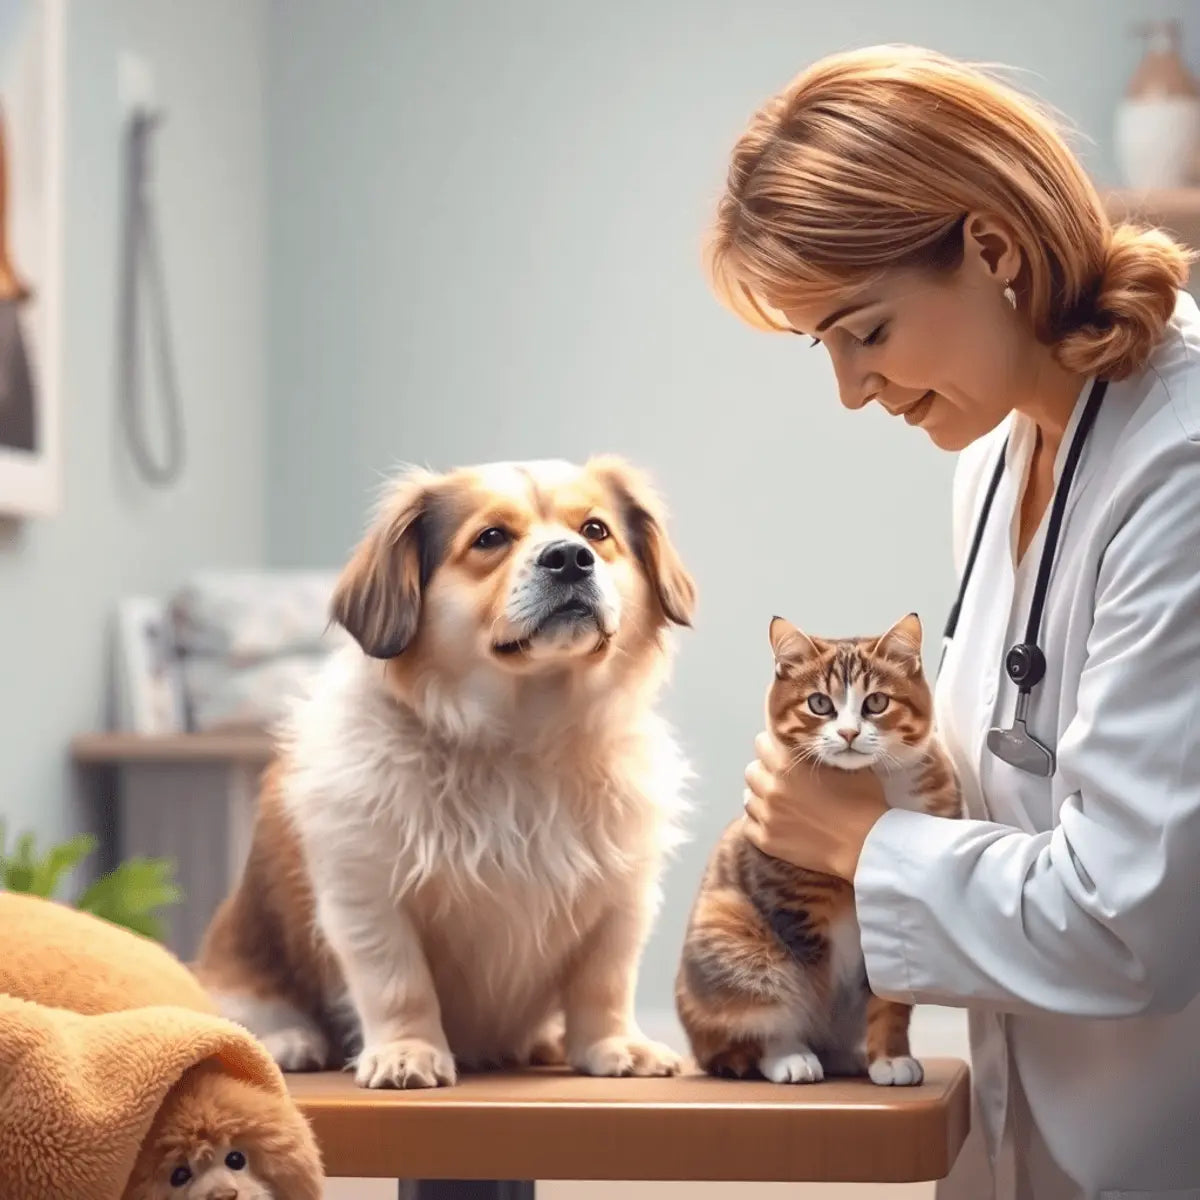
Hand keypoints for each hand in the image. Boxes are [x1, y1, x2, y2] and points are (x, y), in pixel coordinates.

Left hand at [742, 732, 887, 880]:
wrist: (867, 845)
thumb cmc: (863, 801)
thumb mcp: (846, 763)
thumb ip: (818, 751)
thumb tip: (807, 744)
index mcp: (787, 763)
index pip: (762, 742)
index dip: (774, 746)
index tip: (783, 753)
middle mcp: (771, 787)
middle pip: (752, 769)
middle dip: (766, 771)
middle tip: (784, 780)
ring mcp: (766, 815)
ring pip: (749, 796)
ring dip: (761, 796)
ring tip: (780, 802)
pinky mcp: (766, 840)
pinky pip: (748, 824)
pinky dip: (758, 821)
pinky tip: (775, 822)